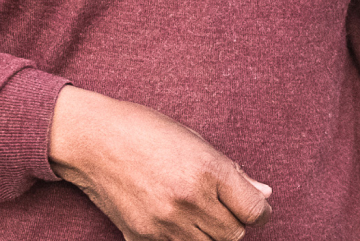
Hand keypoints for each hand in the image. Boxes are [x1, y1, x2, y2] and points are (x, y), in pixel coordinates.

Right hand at [48, 86, 271, 240]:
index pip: (253, 211)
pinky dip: (183, 239)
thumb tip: (264, 194)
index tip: (256, 206)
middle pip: (233, 235)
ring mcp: (164, 224)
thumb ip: (232, 172)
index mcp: (207, 169)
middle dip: (235, 222)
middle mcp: (189, 200)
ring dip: (211, 233)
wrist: (94, 141)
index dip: (260, 210)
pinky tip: (176, 219)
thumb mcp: (195, 140)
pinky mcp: (142, 239)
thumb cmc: (146, 129)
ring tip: (199, 209)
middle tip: (225, 205)